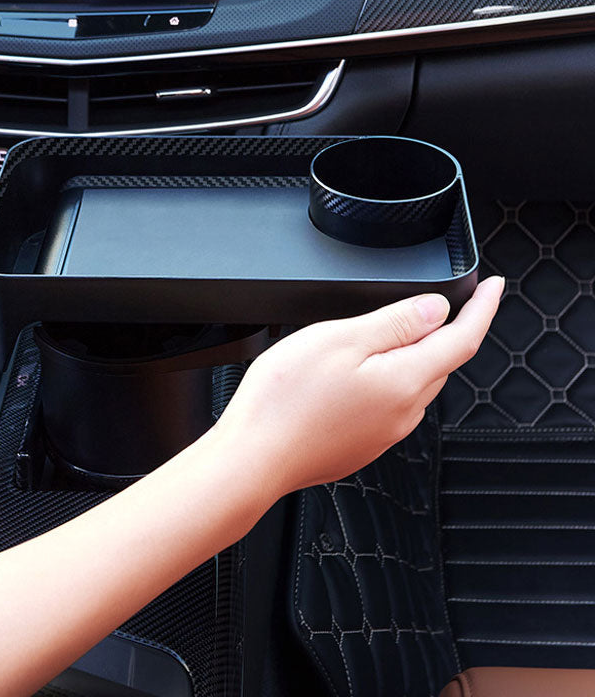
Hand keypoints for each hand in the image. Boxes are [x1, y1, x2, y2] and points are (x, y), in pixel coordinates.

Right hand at [215, 276, 503, 495]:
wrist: (252, 459)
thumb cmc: (284, 401)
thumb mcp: (339, 340)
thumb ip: (394, 323)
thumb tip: (434, 310)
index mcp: (405, 381)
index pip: (463, 338)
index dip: (483, 308)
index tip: (494, 287)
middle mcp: (403, 413)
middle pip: (437, 361)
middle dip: (438, 331)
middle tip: (420, 304)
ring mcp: (384, 433)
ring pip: (411, 382)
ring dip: (406, 357)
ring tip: (368, 339)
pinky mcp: (363, 444)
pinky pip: (387, 404)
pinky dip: (382, 381)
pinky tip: (346, 377)